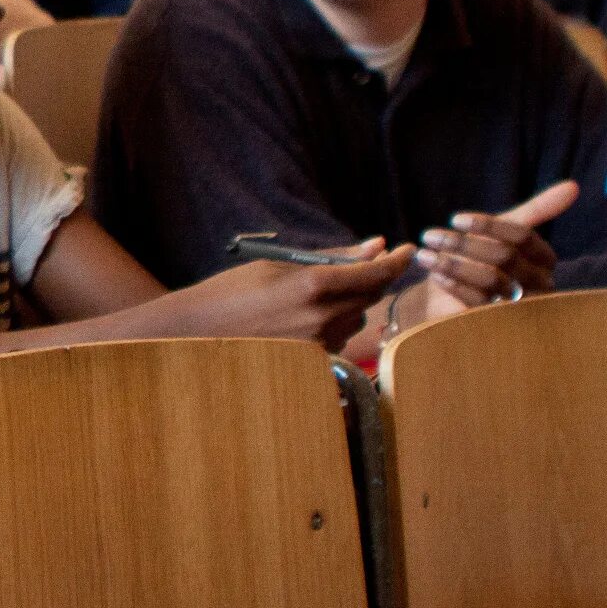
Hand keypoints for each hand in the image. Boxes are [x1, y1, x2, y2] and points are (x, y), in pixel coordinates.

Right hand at [170, 242, 418, 350]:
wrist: (198, 331)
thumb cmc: (235, 290)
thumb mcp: (280, 264)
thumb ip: (333, 257)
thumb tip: (376, 245)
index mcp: (312, 284)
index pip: (373, 273)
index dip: (396, 261)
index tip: (408, 249)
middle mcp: (321, 316)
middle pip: (371, 295)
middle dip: (374, 278)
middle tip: (370, 262)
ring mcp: (319, 343)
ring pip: (358, 316)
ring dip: (351, 301)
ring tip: (313, 295)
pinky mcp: (313, 361)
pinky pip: (341, 336)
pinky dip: (336, 321)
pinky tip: (305, 316)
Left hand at [417, 180, 579, 318]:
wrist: (446, 299)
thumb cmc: (478, 259)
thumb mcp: (502, 232)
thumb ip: (537, 209)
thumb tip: (573, 186)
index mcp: (544, 260)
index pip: (522, 236)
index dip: (488, 225)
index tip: (455, 219)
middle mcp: (539, 285)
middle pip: (505, 256)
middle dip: (464, 243)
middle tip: (429, 235)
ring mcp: (520, 308)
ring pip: (491, 279)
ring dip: (452, 263)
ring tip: (424, 253)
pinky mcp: (497, 324)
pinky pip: (478, 302)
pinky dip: (453, 284)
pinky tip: (434, 275)